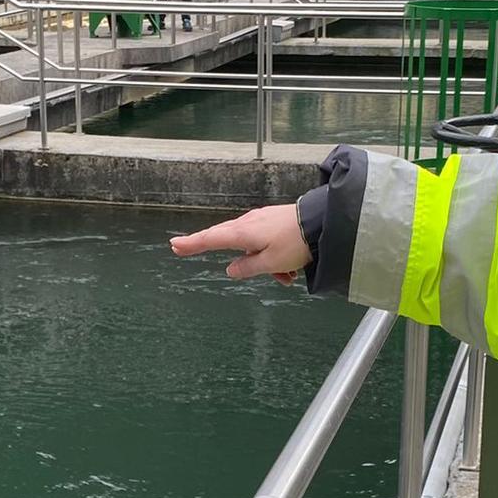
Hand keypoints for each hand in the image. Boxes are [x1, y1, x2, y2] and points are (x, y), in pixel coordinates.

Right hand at [169, 204, 310, 283]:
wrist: (324, 223)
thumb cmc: (296, 242)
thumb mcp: (270, 263)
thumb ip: (247, 268)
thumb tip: (231, 269)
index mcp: (243, 233)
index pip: (210, 239)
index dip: (191, 244)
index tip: (174, 245)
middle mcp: (249, 223)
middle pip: (224, 238)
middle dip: (213, 247)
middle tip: (184, 248)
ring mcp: (262, 221)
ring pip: (251, 247)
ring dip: (264, 264)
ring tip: (286, 276)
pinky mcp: (274, 221)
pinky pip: (266, 243)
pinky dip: (275, 258)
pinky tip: (291, 269)